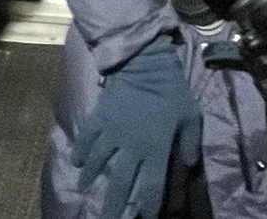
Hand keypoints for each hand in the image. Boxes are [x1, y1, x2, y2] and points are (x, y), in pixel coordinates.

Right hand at [73, 33, 200, 218]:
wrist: (146, 62)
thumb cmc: (172, 90)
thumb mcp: (191, 116)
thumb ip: (190, 143)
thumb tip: (188, 165)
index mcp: (155, 149)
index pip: (152, 187)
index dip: (149, 205)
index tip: (146, 216)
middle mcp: (131, 147)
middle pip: (120, 184)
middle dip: (114, 205)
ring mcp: (112, 133)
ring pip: (98, 163)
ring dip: (91, 178)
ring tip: (83, 188)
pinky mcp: (99, 117)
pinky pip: (86, 138)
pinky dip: (80, 150)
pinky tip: (76, 161)